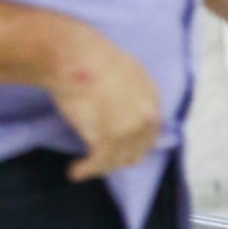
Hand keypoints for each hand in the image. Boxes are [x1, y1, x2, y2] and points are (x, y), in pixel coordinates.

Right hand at [44, 23, 163, 181]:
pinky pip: (98, 163)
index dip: (134, 143)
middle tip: (99, 158)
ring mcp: (129, 129)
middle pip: (137, 150)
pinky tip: (75, 171)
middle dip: (118, 157)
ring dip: (100, 166)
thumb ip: (132, 93)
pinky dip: (86, 170)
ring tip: (82, 168)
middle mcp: (147, 115)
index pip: (150, 132)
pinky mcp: (108, 139)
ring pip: (118, 160)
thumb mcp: (126, 71)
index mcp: (152, 97)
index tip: (118, 148)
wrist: (77, 57)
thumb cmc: (93, 58)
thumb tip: (124, 110)